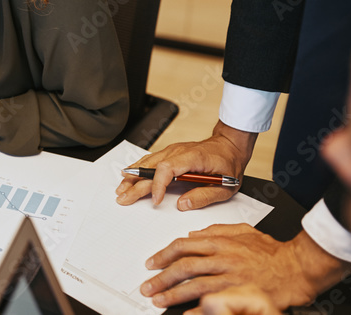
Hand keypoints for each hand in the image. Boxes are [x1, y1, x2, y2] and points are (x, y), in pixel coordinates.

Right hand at [116, 121, 255, 209]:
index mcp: (193, 158)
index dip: (158, 185)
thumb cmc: (229, 165)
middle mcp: (178, 152)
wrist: (229, 146)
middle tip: (124, 198)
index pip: (167, 168)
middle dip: (135, 184)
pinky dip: (138, 168)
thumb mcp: (226, 187)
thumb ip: (204, 196)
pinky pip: (150, 160)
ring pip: (147, 162)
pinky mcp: (170, 153)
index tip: (156, 200)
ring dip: (132, 176)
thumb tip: (182, 205)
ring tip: (121, 189)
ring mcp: (172, 151)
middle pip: (151, 167)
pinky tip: (128, 174)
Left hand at [140, 225, 348, 309]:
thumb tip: (191, 236)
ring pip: (195, 286)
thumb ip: (215, 231)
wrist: (297, 267)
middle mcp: (223, 259)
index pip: (183, 246)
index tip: (151, 264)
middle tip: (148, 286)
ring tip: (159, 301)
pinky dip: (199, 311)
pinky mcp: (241, 295)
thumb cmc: (272, 252)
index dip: (163, 255)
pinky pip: (215, 304)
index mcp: (221, 243)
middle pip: (184, 267)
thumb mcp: (243, 231)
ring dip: (174, 295)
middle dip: (162, 278)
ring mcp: (232, 279)